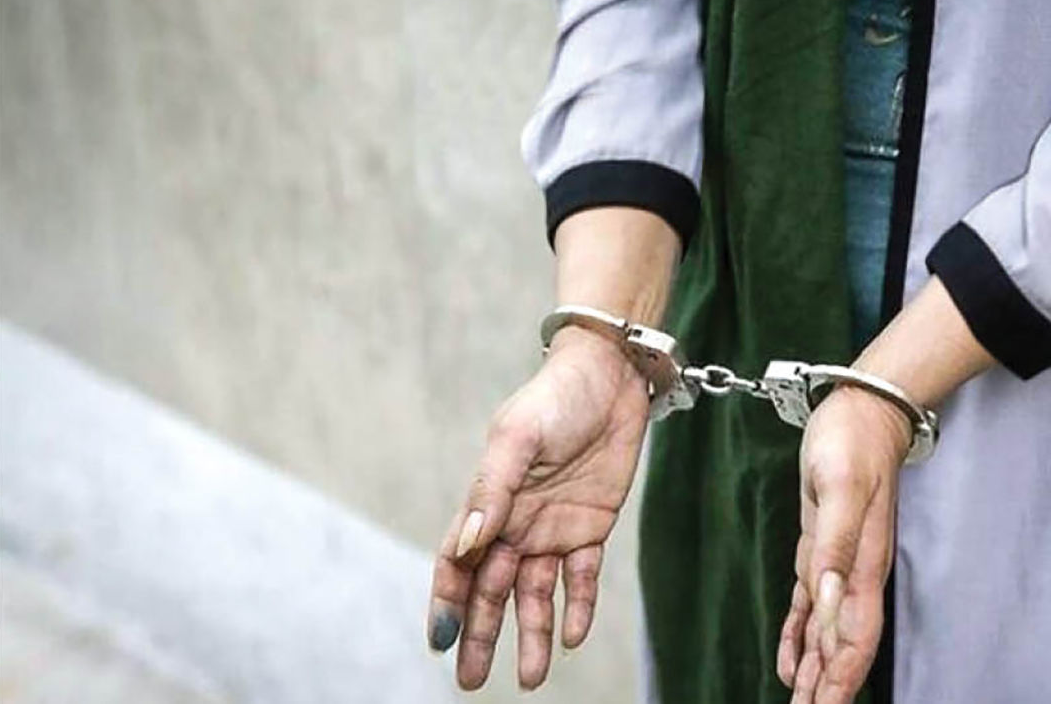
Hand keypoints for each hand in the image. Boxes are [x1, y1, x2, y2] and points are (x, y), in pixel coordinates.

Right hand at [427, 326, 648, 690]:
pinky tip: (571, 638)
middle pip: (491, 591)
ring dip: (531, 634)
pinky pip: (581, 578)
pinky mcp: (590, 527)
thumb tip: (466, 543)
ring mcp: (552, 529)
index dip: (446, 602)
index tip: (440, 642)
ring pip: (535, 594)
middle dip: (479, 635)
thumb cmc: (555, 399)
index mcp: (488, 503)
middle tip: (471, 681)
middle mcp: (515, 523)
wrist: (610, 377)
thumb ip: (491, 490)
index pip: (458, 564)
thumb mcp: (517, 437)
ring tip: (529, 679)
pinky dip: (577, 607)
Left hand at [776, 386, 910, 703]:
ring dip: (814, 669)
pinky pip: (811, 604)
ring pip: (826, 632)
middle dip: (828, 686)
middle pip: (841, 646)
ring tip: (800, 702)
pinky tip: (791, 658)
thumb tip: (828, 596)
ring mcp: (838, 562)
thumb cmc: (853, 443)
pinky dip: (800, 635)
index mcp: (863, 567)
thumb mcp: (840, 487)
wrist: (863, 410)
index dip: (841, 677)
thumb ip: (836, 544)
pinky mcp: (821, 547)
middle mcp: (854, 573)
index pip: (854, 638)